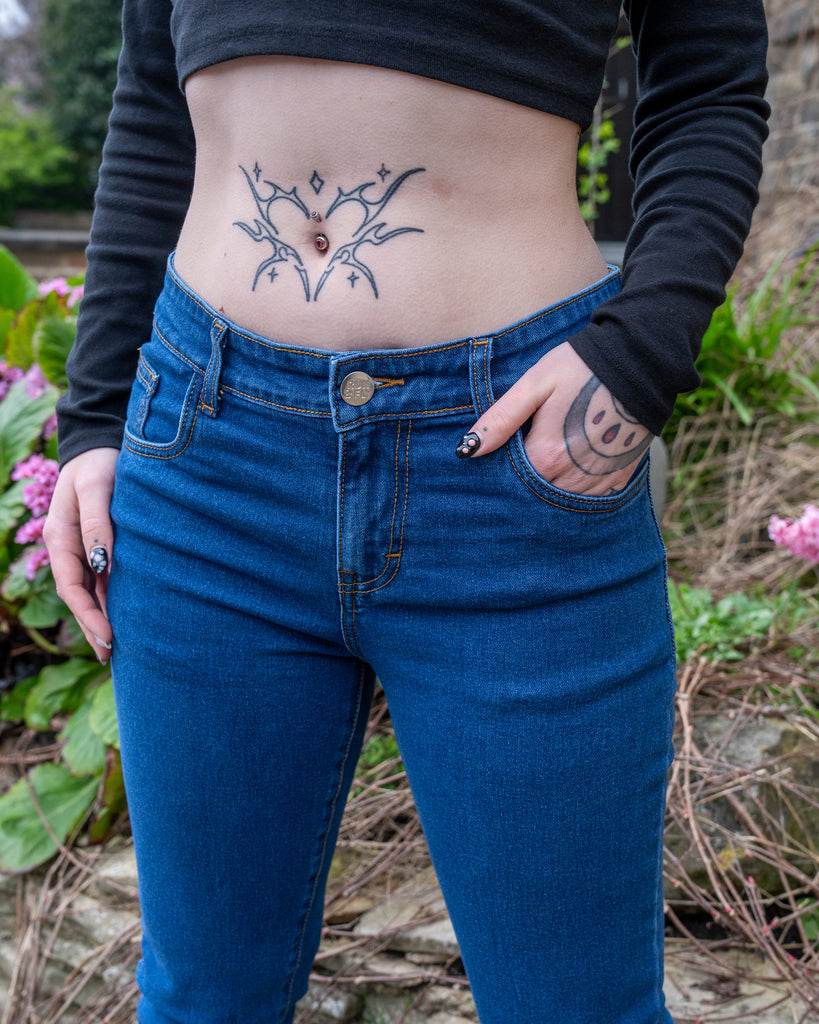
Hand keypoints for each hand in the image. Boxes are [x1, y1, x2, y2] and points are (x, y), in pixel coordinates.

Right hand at [43, 447, 118, 662]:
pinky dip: (112, 600)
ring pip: (92, 592)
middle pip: (80, 597)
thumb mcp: (96, 488)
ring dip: (104, 618)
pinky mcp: (100, 546)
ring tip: (121, 649)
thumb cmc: (99, 463)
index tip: (108, 637)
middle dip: (94, 628)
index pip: (72, 588)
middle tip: (113, 657)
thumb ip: (97, 523)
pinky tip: (127, 617)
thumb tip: (102, 562)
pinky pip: (104, 580)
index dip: (88, 616)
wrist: (102, 443)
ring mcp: (84, 549)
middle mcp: (69, 549)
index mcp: (60, 539)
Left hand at [455, 341, 652, 495]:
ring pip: (563, 500)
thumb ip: (500, 420)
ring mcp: (598, 479)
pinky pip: (591, 498)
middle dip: (527, 484)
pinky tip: (574, 469)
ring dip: (552, 487)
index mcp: (546, 456)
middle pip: (537, 495)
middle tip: (528, 455)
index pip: (512, 481)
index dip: (502, 471)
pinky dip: (579, 489)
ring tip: (550, 462)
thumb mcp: (534, 386)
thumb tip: (466, 450)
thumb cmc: (580, 367)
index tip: (501, 458)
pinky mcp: (619, 476)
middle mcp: (572, 476)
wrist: (638, 360)